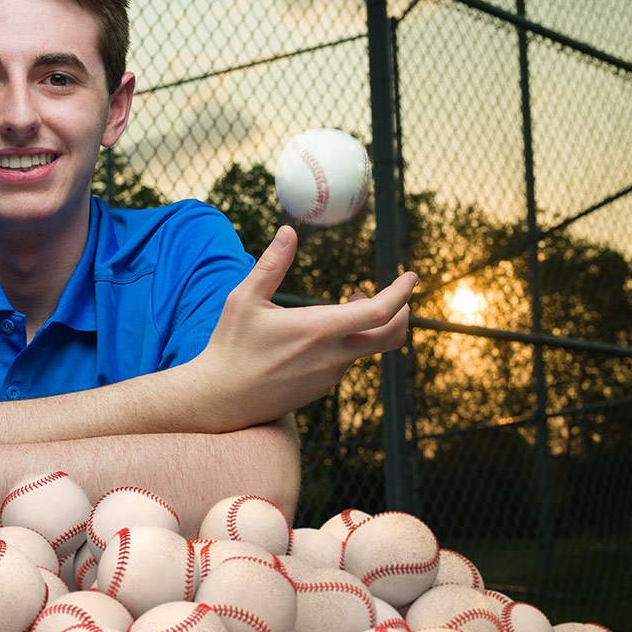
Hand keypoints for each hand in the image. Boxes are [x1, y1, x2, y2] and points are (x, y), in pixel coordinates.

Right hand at [191, 225, 415, 428]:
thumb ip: (271, 265)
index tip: (410, 276)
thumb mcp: (243, 299)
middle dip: (402, 312)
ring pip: (365, 347)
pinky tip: (323, 333)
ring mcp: (329, 376)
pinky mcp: (321, 388)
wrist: (222, 399)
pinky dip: (348, 342)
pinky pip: (345, 362)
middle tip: (397, 293)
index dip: (401, 292)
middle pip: (391, 336)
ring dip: (367, 324)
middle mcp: (332, 356)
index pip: (379, 311)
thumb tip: (289, 232)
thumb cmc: (230, 346)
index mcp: (318, 329)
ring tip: (349, 302)